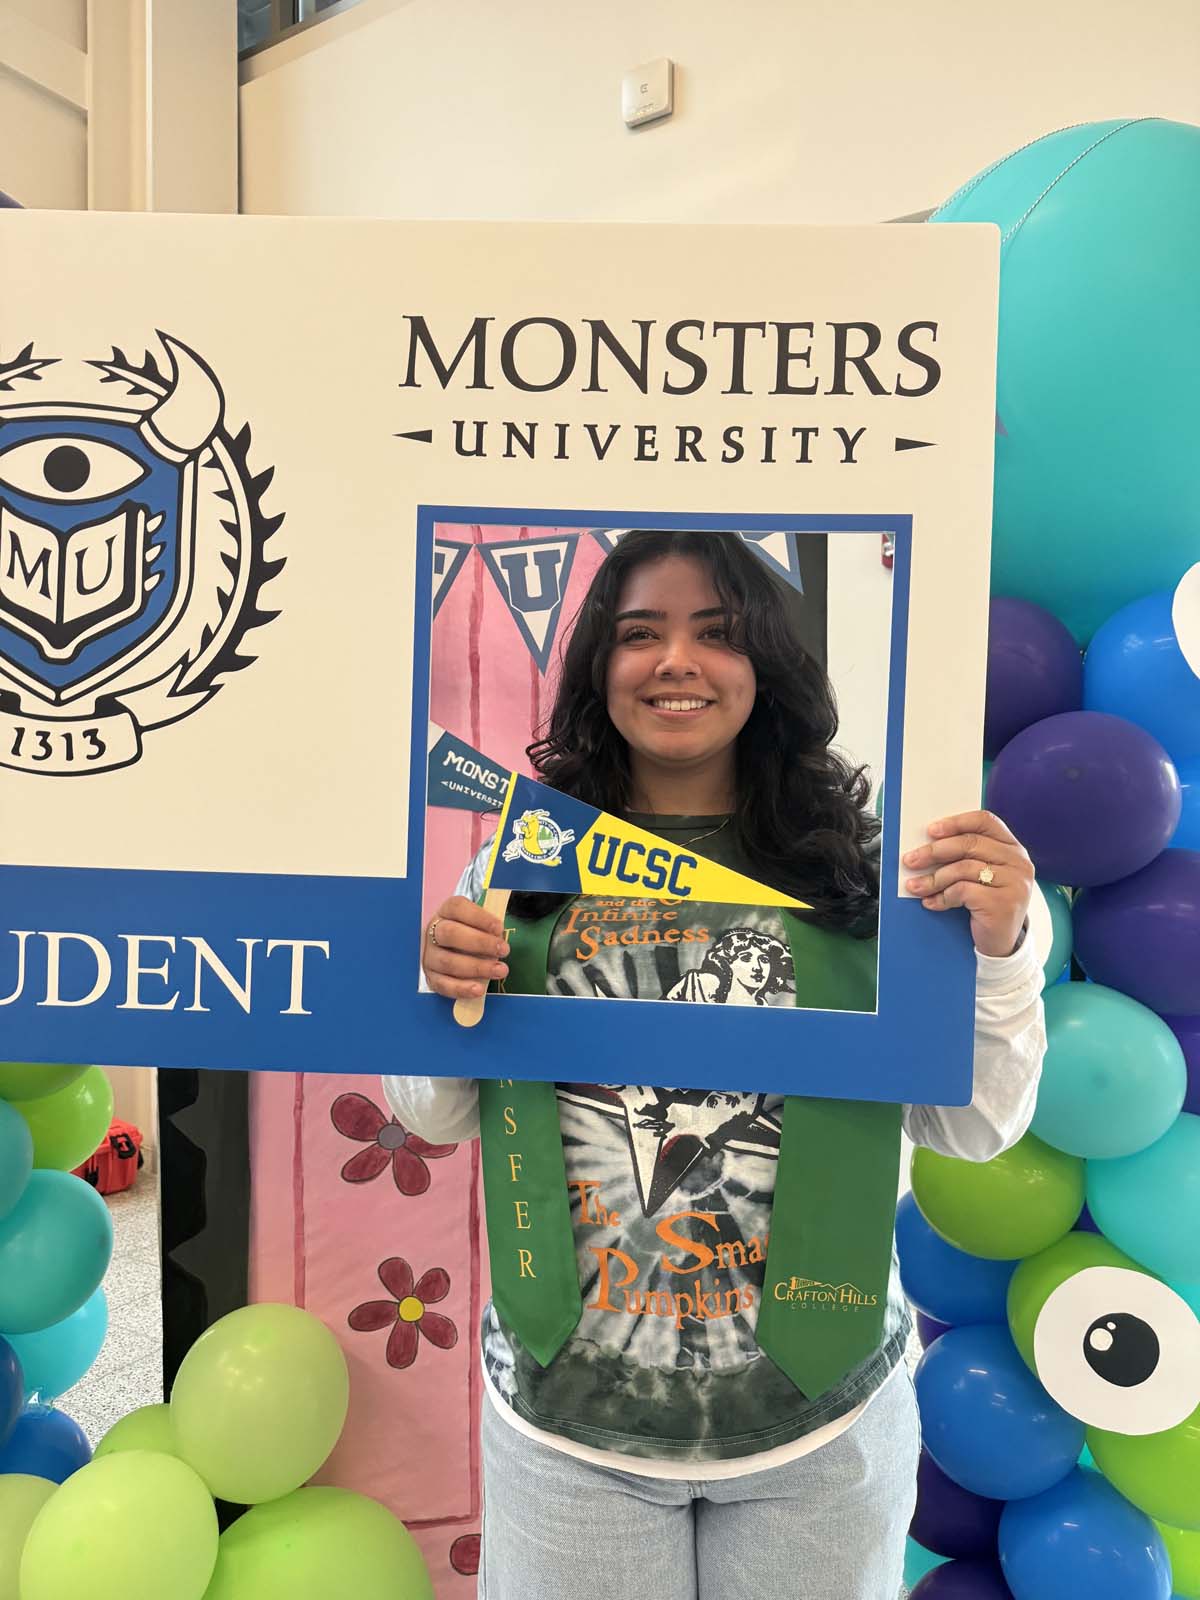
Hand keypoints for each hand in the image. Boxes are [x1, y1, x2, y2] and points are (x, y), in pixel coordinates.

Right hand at [423, 896, 509, 999]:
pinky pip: (443, 985)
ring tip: (499, 970)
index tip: (499, 928)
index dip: (479, 917)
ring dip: (476, 967)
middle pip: (450, 933)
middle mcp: (433, 931)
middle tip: (504, 950)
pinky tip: (479, 989)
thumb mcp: (479, 922)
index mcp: (446, 912)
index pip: (457, 908)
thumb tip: (501, 936)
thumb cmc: (472, 933)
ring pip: (447, 961)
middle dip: (480, 942)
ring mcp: (430, 955)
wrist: (451, 949)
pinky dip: (461, 988)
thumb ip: (489, 925)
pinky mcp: (431, 976)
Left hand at [903, 809, 1033, 957]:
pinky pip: (963, 891)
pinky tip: (932, 903)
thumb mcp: (981, 875)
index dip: (956, 822)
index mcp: (1012, 848)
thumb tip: (925, 846)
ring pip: (963, 868)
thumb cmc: (986, 904)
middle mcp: (1018, 862)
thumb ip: (966, 856)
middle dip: (934, 852)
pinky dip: (942, 897)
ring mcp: (1014, 883)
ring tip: (915, 887)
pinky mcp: (1004, 903)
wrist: (1002, 944)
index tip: (931, 830)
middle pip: (969, 844)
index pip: (985, 821)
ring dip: (933, 878)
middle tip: (911, 860)